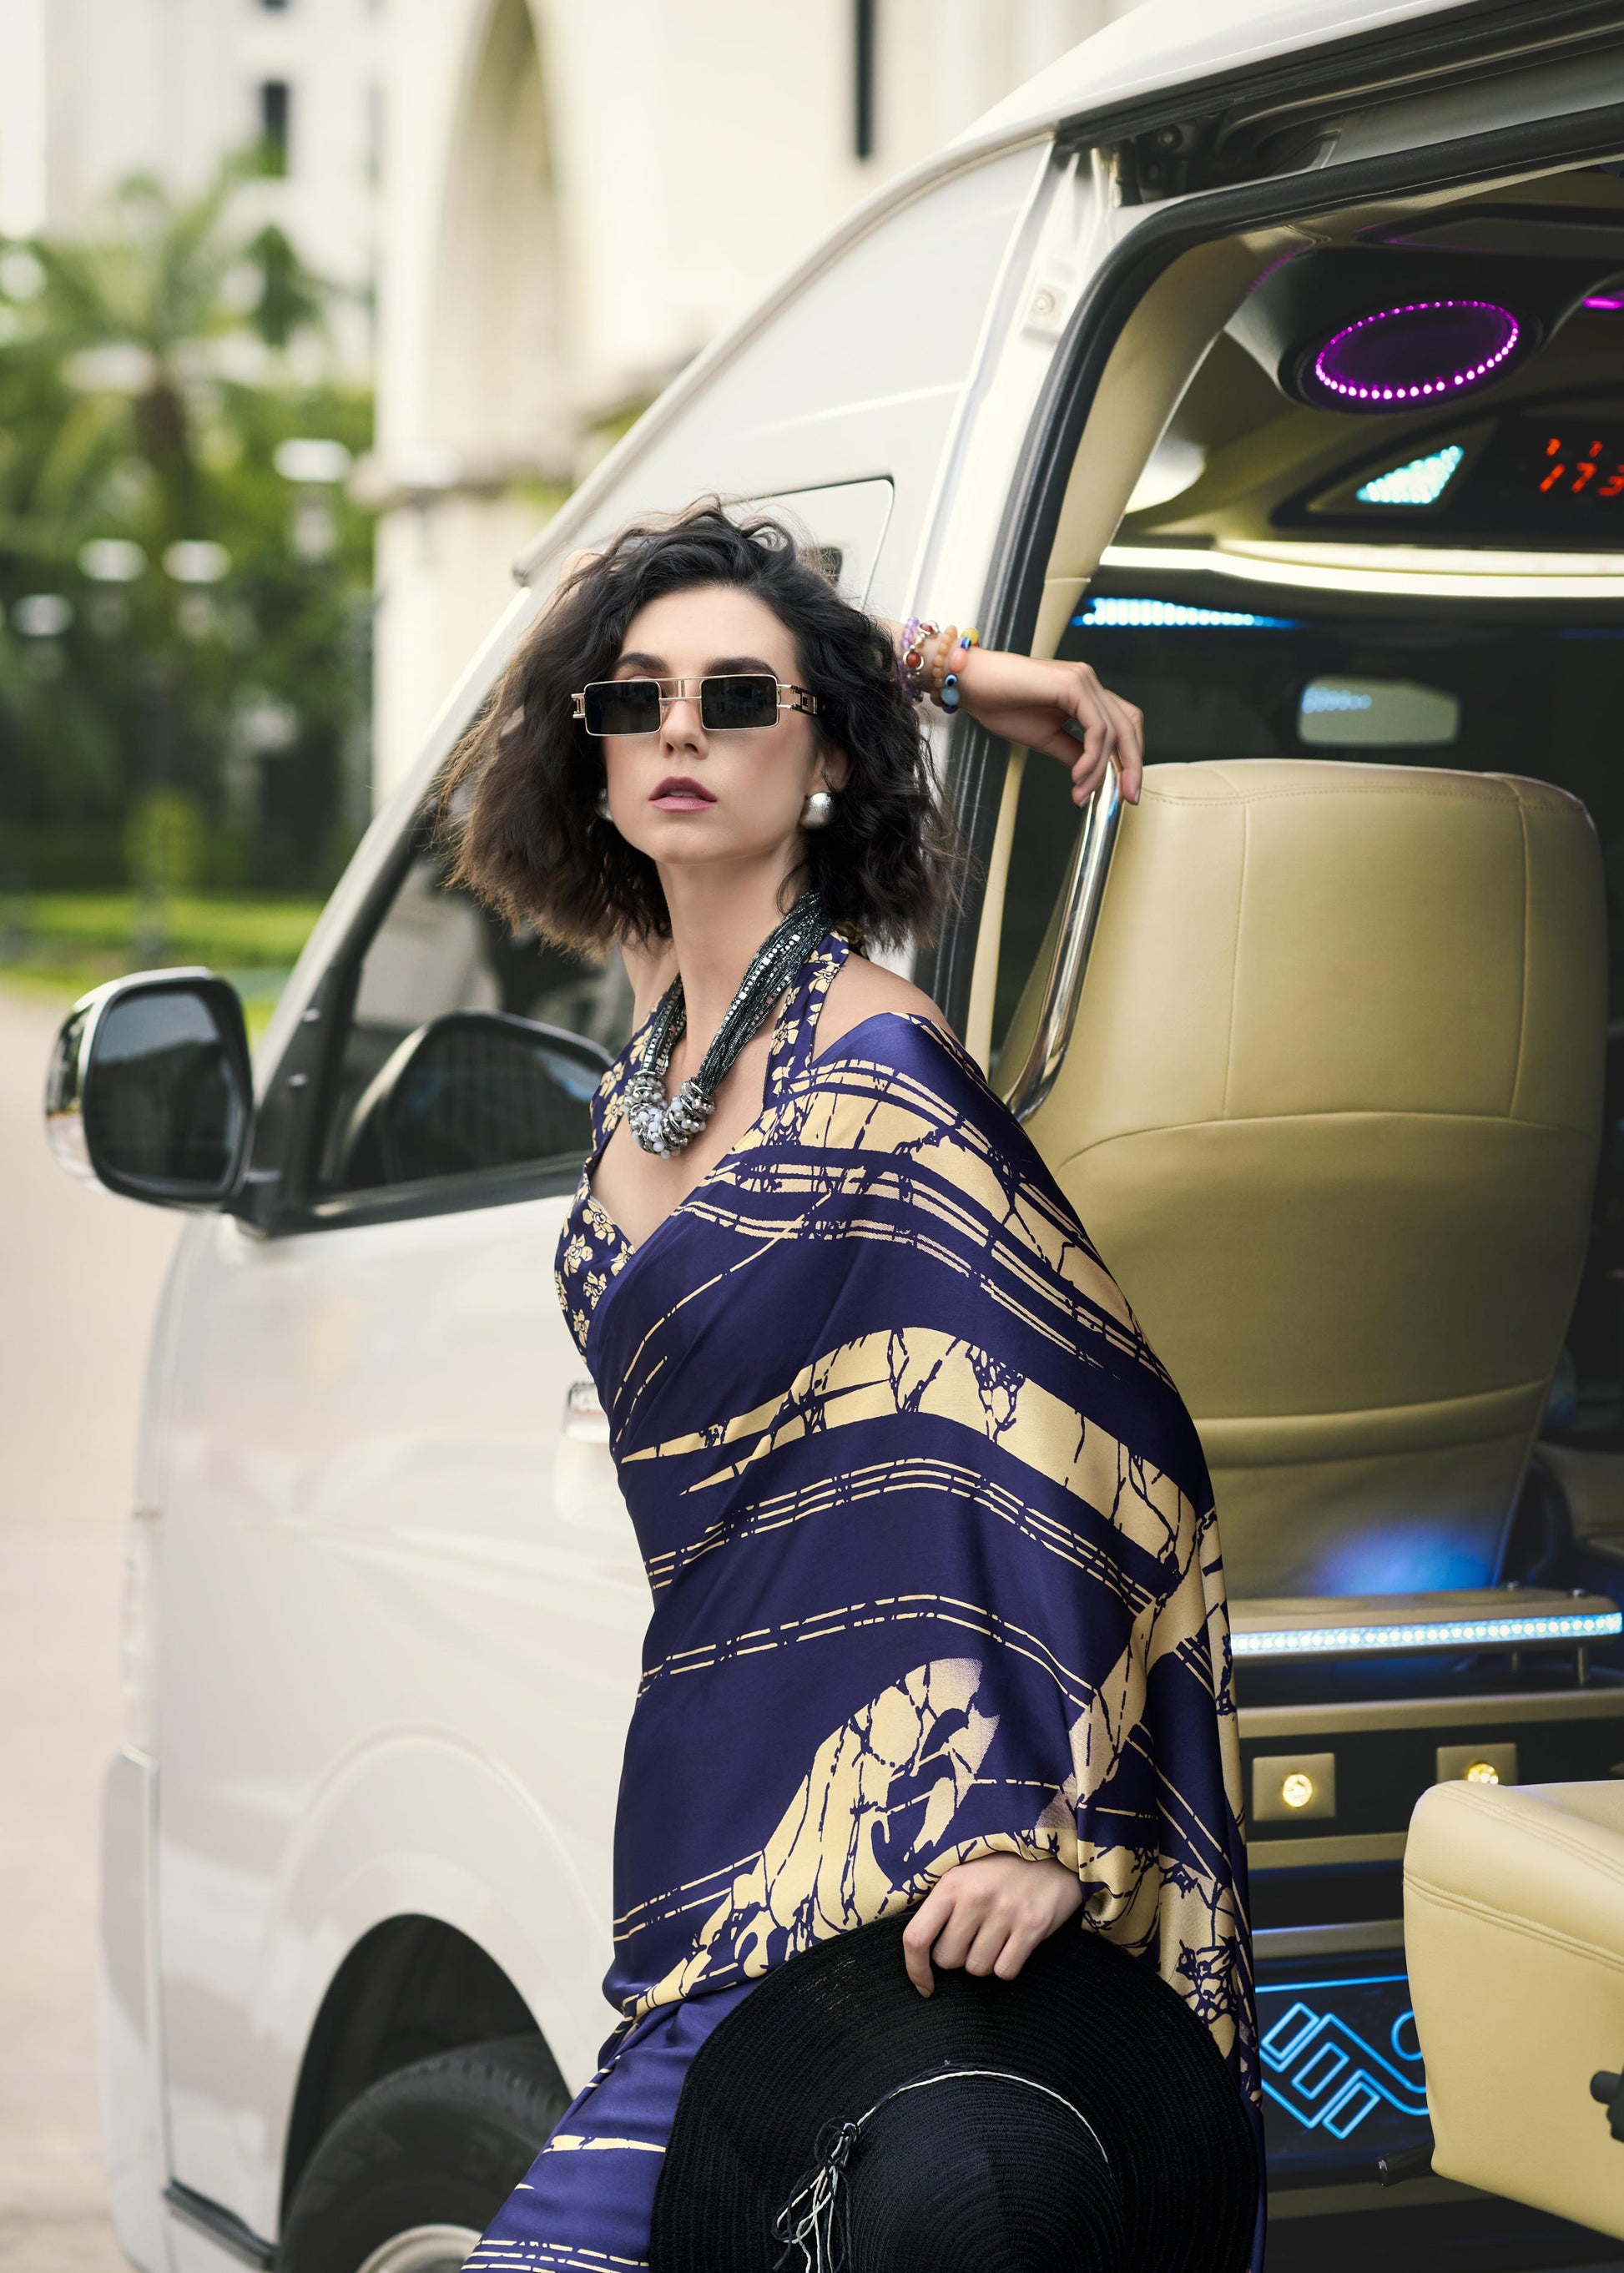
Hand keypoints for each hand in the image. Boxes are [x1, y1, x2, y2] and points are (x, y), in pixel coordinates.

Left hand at [902, 1853, 1081, 1995]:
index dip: (915, 1969)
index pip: (917, 1937)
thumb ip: (941, 1904)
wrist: (1052, 1854)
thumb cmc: (1000, 1868)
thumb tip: (917, 1948)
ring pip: (977, 1968)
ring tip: (995, 1936)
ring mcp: (1005, 1912)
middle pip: (948, 1959)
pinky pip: (1005, 1971)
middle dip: (957, 1957)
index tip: (924, 1984)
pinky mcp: (1032, 1926)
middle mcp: (975, 1897)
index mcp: (951, 1883)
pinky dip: (1007, 1965)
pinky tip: (1013, 1943)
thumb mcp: (964, 1873)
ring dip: (983, 1961)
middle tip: (972, 1937)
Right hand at [955, 646, 1143, 805]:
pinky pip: (1096, 728)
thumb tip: (1094, 775)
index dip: (1130, 757)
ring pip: (1112, 731)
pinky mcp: (1073, 684)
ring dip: (1100, 769)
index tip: (1125, 790)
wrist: (971, 684)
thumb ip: (1073, 752)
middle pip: (1129, 725)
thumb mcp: (1046, 738)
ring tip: (1082, 792)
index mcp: (1085, 694)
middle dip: (1133, 765)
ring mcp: (1083, 680)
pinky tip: (1078, 776)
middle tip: (1127, 797)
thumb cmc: (999, 704)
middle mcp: (1089, 683)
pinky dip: (1091, 757)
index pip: (1123, 725)